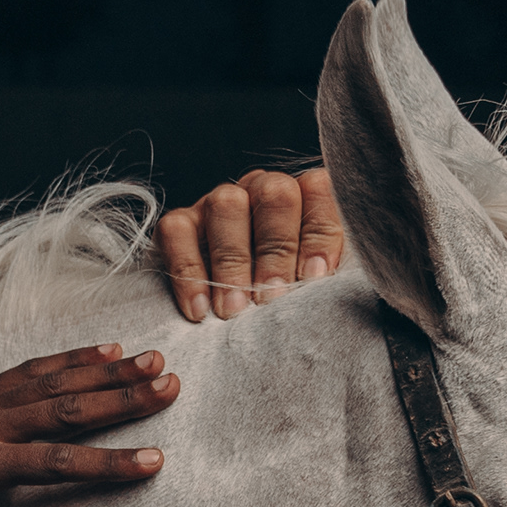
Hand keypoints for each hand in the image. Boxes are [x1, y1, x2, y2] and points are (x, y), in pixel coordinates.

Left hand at [0, 343, 177, 506]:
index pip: (59, 463)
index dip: (110, 464)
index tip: (155, 460)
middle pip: (65, 408)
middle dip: (122, 397)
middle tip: (171, 384)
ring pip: (52, 381)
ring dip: (104, 370)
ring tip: (150, 362)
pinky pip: (28, 370)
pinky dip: (68, 358)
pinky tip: (102, 350)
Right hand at [155, 166, 344, 321]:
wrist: (228, 316)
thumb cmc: (288, 300)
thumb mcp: (317, 284)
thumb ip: (329, 275)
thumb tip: (323, 280)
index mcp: (305, 196)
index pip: (318, 190)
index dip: (318, 234)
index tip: (314, 278)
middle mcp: (262, 190)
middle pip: (274, 194)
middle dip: (275, 252)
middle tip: (272, 298)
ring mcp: (219, 203)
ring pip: (226, 205)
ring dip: (232, 262)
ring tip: (234, 309)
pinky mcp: (181, 222)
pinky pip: (177, 232)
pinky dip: (189, 272)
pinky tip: (200, 309)